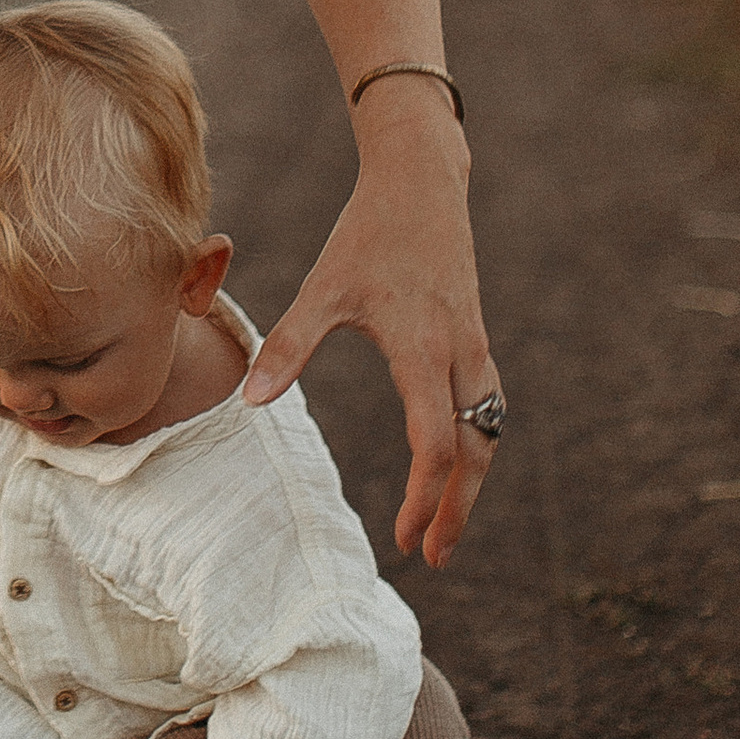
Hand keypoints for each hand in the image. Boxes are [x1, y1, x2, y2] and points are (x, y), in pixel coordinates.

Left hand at [242, 91, 499, 569]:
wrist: (422, 180)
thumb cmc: (367, 232)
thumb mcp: (324, 287)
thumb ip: (290, 345)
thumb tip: (249, 401)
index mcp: (425, 348)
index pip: (436, 445)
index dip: (426, 499)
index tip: (404, 540)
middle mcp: (461, 354)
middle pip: (477, 452)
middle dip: (459, 509)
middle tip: (435, 558)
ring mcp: (476, 346)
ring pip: (489, 431)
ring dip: (473, 482)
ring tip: (445, 527)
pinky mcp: (476, 338)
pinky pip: (487, 407)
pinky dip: (476, 446)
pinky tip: (456, 466)